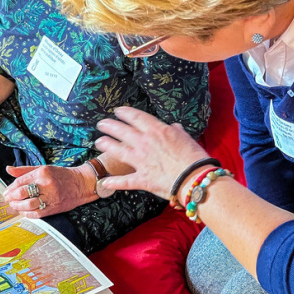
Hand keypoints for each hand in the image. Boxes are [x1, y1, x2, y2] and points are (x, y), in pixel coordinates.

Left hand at [2, 164, 96, 218]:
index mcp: (42, 173)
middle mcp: (46, 184)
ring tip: (15, 205)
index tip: (6, 192)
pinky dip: (28, 214)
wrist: (81, 184)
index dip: (10, 188)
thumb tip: (9, 169)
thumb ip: (25, 170)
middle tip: (8, 199)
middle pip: (22, 193)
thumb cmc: (62, 175)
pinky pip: (37, 213)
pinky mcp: (54, 207)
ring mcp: (51, 197)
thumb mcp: (44, 168)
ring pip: (28, 204)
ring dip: (18, 207)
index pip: (20, 181)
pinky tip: (24, 211)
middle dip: (12, 198)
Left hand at [95, 106, 209, 199]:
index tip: (117, 111)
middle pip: (122, 131)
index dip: (124, 113)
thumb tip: (174, 127)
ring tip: (99, 142)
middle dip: (110, 126)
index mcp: (156, 130)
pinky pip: (125, 180)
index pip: (136, 117)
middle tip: (101, 124)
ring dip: (107, 146)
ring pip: (118, 151)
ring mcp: (141, 161)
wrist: (194, 177)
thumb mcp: (185, 137)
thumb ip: (176, 131)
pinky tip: (104, 181)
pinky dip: (114, 182)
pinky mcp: (142, 179)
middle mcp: (145, 143)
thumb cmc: (193, 156)